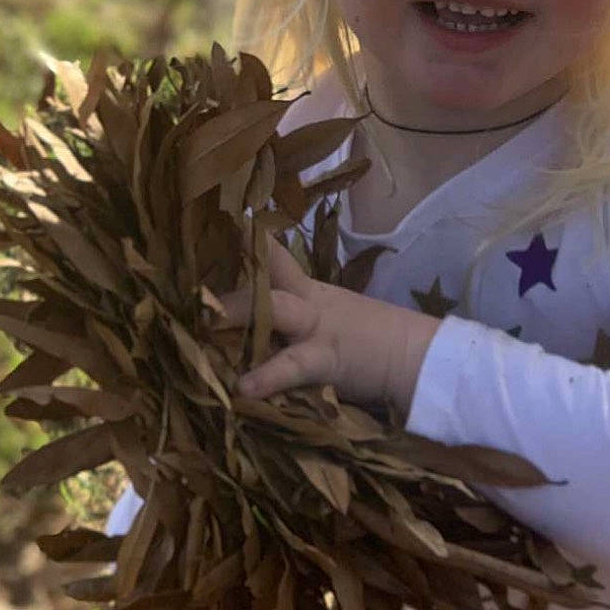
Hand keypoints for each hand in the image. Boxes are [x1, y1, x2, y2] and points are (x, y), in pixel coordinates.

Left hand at [217, 231, 438, 417]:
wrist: (418, 356)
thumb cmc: (373, 342)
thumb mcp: (331, 322)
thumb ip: (293, 323)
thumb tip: (246, 333)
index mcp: (308, 292)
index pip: (272, 260)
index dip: (244, 241)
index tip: (213, 222)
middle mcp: (309, 302)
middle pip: (268, 278)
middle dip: (231, 279)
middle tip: (190, 284)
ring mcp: (318, 327)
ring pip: (275, 309)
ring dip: (240, 314)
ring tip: (206, 321)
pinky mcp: (328, 358)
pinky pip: (294, 365)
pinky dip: (268, 376)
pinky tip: (243, 388)